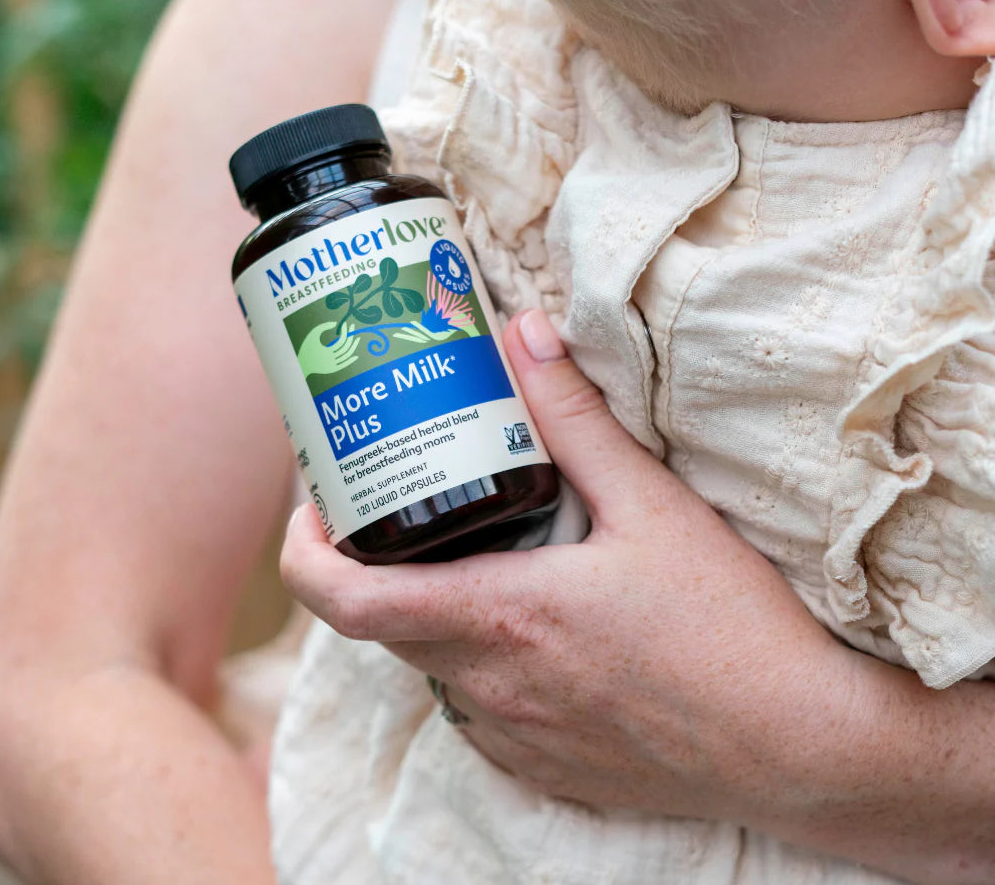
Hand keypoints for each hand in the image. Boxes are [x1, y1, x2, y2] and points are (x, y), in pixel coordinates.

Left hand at [281, 310, 852, 819]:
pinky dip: (475, 657)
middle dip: (372, 566)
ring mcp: (514, 735)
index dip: (303, 556)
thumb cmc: (730, 627)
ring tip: (471, 554)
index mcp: (502, 617)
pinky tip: (530, 624)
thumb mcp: (652, 507)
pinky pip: (476, 707)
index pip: (346, 603)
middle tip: (401, 509)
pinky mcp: (543, 764)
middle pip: (381, 627)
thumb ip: (576, 420)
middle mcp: (490, 686)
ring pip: (430, 665)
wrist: (799, 745)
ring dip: (429, 610)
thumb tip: (524, 337)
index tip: (314, 509)